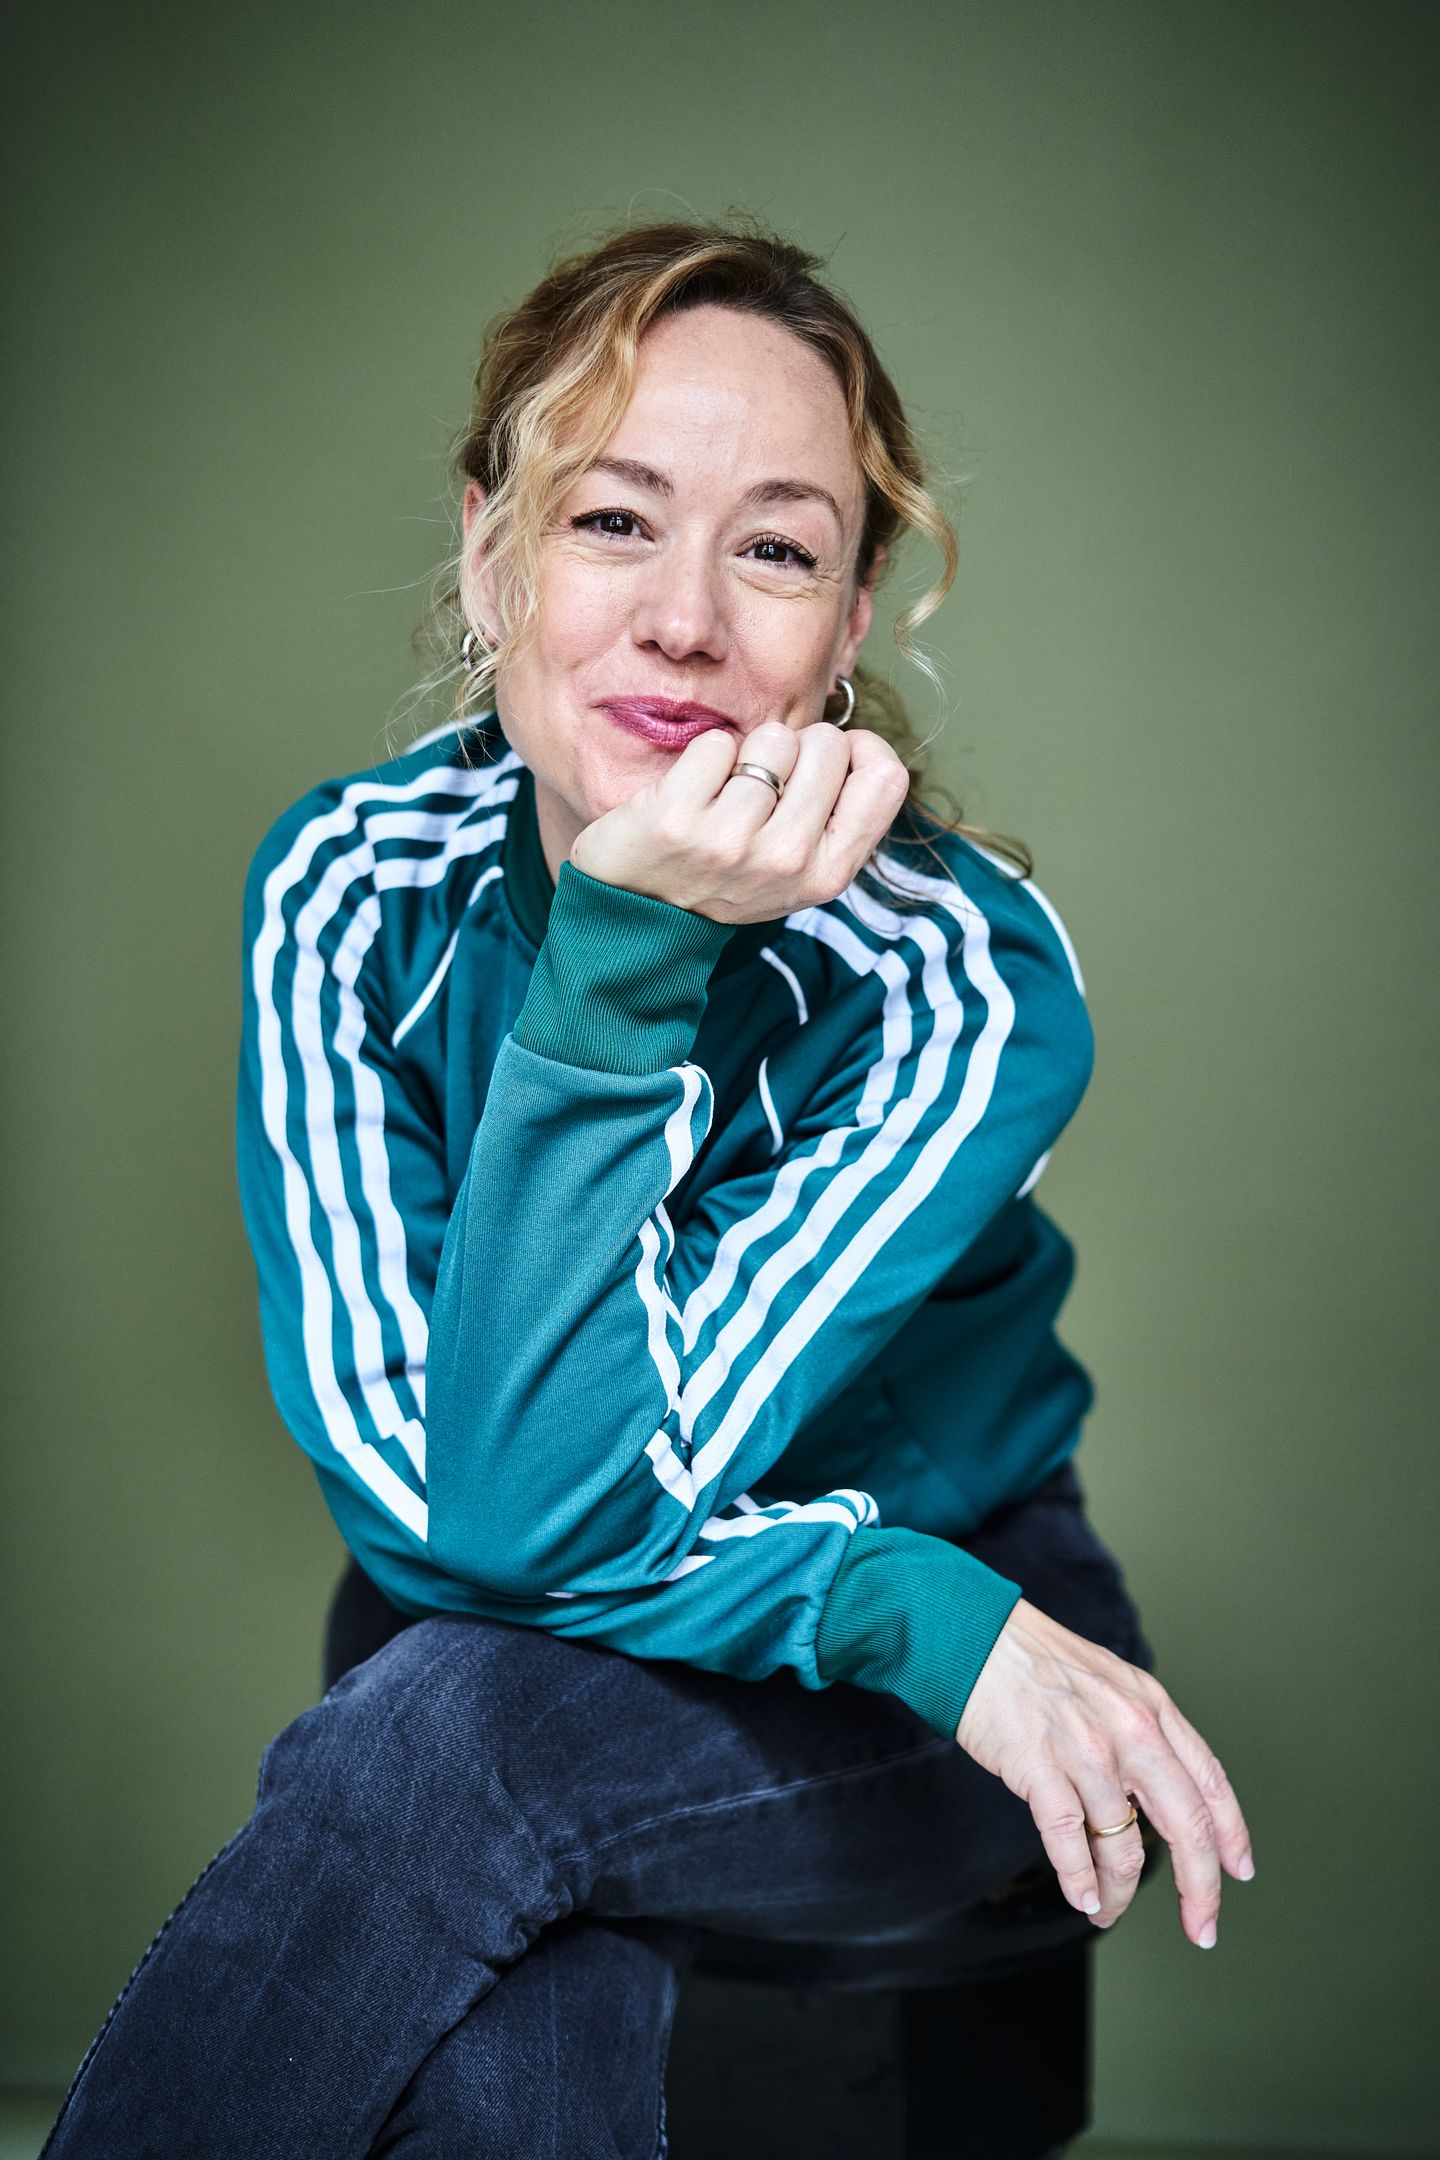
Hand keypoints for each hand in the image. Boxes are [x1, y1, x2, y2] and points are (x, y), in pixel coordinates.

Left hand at [567, 718, 909, 923]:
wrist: (635, 921)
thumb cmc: (723, 878)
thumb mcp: (797, 871)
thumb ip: (837, 817)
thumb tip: (856, 743)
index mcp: (828, 874)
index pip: (886, 777)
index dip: (859, 750)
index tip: (823, 763)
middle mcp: (787, 860)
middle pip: (828, 744)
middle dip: (796, 750)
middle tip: (762, 788)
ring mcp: (732, 841)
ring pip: (773, 738)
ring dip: (747, 753)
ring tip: (724, 795)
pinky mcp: (679, 818)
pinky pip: (718, 743)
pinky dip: (704, 757)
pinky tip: (692, 795)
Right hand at [955, 1597, 1254, 1948]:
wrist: (975, 1634)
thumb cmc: (1035, 1660)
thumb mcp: (1110, 1681)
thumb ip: (1141, 1729)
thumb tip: (1158, 1793)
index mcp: (1152, 1707)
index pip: (1210, 1782)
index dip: (1231, 1835)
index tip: (1237, 1871)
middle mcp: (1130, 1729)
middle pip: (1186, 1824)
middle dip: (1200, 1888)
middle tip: (1201, 1927)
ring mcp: (1085, 1750)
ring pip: (1123, 1845)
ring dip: (1118, 1894)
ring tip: (1105, 1911)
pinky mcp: (1039, 1766)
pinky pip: (1069, 1840)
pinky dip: (1078, 1880)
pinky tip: (1081, 1897)